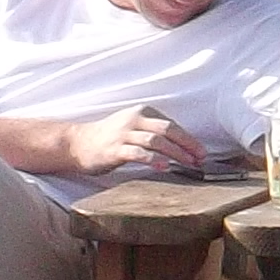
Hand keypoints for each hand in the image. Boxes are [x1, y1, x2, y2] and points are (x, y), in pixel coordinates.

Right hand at [70, 106, 199, 176]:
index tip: (201, 153)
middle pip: (167, 129)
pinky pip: (137, 153)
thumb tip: (182, 147)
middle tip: (200, 159)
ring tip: (188, 163)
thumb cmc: (109, 137)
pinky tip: (164, 167)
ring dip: (175, 152)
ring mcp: (123, 134)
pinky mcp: (114, 149)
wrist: (78, 143)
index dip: (188, 139)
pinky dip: (153, 159)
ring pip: (155, 140)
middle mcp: (134, 120)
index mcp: (142, 113)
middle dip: (187, 144)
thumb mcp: (133, 127)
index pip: (171, 125)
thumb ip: (154, 132)